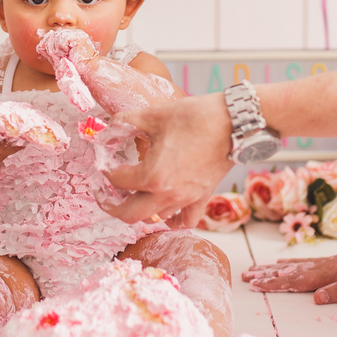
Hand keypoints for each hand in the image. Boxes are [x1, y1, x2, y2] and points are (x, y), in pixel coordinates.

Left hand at [98, 94, 232, 224]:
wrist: (233, 122)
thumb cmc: (194, 117)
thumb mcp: (153, 115)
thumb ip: (125, 123)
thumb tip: (108, 129)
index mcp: (152, 175)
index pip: (117, 180)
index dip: (105, 170)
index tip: (103, 162)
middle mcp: (167, 194)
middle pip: (129, 214)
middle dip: (112, 205)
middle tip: (104, 194)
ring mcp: (186, 199)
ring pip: (154, 219)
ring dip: (139, 210)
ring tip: (132, 195)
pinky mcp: (202, 198)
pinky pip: (185, 221)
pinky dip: (172, 220)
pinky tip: (164, 211)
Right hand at [241, 241, 336, 302]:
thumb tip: (317, 297)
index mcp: (330, 274)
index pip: (297, 281)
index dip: (275, 283)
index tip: (256, 285)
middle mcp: (325, 267)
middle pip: (290, 271)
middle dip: (267, 275)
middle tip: (246, 277)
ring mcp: (328, 263)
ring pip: (295, 266)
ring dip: (274, 268)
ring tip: (256, 269)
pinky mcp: (334, 261)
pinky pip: (306, 262)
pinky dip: (290, 263)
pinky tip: (282, 263)